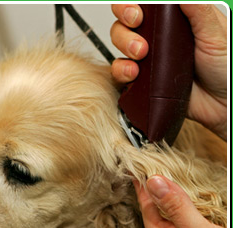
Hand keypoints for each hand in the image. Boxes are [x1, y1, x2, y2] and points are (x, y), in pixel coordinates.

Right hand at [111, 4, 226, 139]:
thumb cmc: (223, 69)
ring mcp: (148, 62)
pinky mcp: (144, 83)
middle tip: (139, 37)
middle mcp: (156, 40)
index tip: (136, 14)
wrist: (221, 104)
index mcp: (171, 22)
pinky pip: (121, 76)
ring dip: (123, 48)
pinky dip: (121, 73)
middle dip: (125, 30)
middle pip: (124, 25)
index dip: (130, 7)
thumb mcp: (215, 34)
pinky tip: (134, 75)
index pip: (142, 7)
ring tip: (139, 58)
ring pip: (119, 48)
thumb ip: (198, 10)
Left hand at [133, 175, 226, 227]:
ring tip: (161, 180)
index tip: (136, 167)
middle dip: (153, 191)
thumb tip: (153, 183)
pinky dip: (181, 208)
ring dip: (168, 198)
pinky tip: (182, 200)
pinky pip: (182, 223)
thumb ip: (177, 210)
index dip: (143, 188)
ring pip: (169, 217)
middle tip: (148, 169)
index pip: (147, 210)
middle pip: (156, 213)